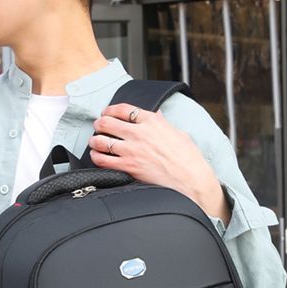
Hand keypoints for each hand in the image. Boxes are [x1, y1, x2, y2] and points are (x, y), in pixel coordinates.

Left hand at [87, 103, 230, 220]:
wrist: (191, 179)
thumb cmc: (188, 158)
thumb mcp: (177, 133)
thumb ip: (163, 123)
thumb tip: (156, 116)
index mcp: (152, 121)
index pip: (123, 109)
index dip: (110, 110)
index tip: (106, 113)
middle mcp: (139, 133)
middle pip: (107, 122)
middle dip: (99, 124)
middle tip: (98, 127)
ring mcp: (132, 150)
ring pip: (101, 140)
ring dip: (95, 140)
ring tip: (95, 142)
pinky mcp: (128, 167)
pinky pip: (103, 160)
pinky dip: (96, 157)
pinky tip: (97, 157)